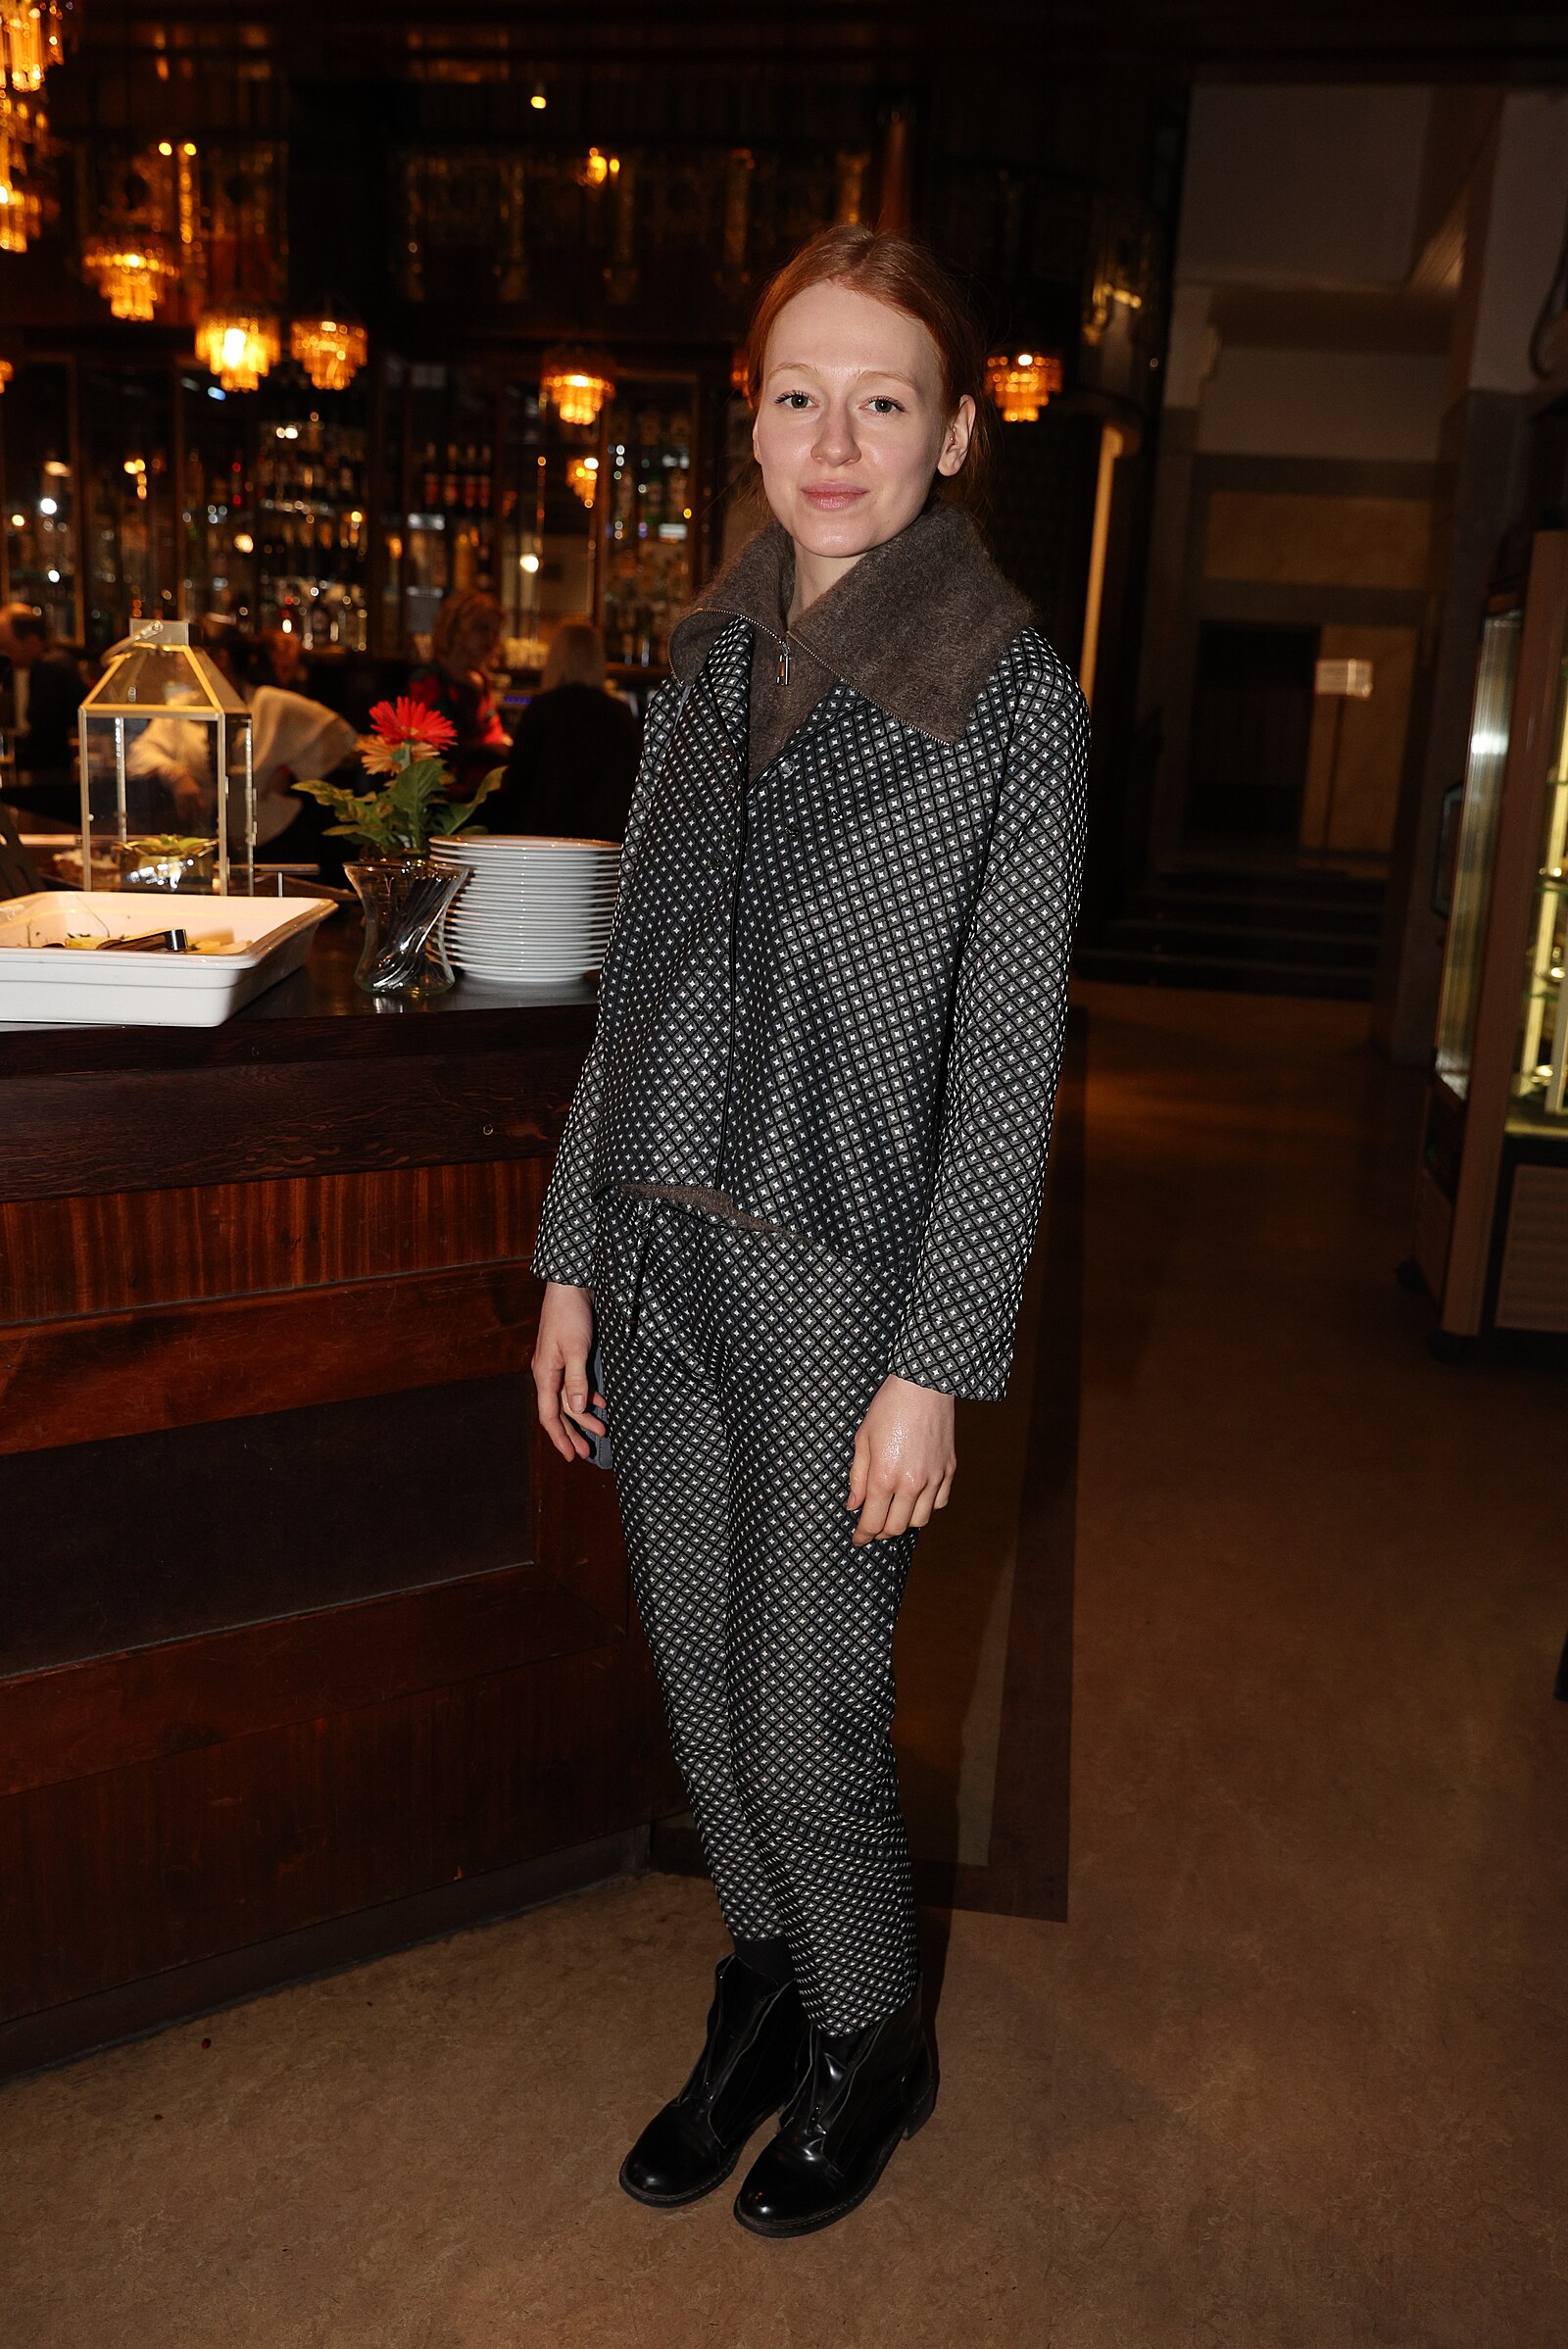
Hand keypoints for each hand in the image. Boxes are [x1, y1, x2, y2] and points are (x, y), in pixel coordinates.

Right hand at [532, 1279, 607, 1463]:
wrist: (571, 1285)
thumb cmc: (572, 1315)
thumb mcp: (577, 1348)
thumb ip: (577, 1379)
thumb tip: (578, 1410)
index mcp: (545, 1374)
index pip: (550, 1416)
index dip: (560, 1438)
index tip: (571, 1456)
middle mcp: (548, 1373)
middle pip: (558, 1412)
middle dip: (572, 1433)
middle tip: (586, 1452)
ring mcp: (557, 1364)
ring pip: (567, 1399)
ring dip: (583, 1416)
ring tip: (600, 1431)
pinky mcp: (568, 1355)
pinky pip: (574, 1384)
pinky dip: (587, 1396)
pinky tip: (600, 1402)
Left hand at [846, 1374, 955, 1544]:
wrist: (923, 1385)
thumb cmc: (888, 1408)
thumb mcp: (862, 1440)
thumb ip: (857, 1477)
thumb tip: (854, 1505)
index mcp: (884, 1476)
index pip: (872, 1522)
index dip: (862, 1535)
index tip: (857, 1539)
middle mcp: (911, 1483)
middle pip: (896, 1527)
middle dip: (880, 1532)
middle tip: (871, 1527)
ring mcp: (934, 1478)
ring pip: (920, 1521)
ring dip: (904, 1523)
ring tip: (893, 1514)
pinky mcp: (949, 1470)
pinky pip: (939, 1503)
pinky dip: (926, 1508)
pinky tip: (915, 1499)